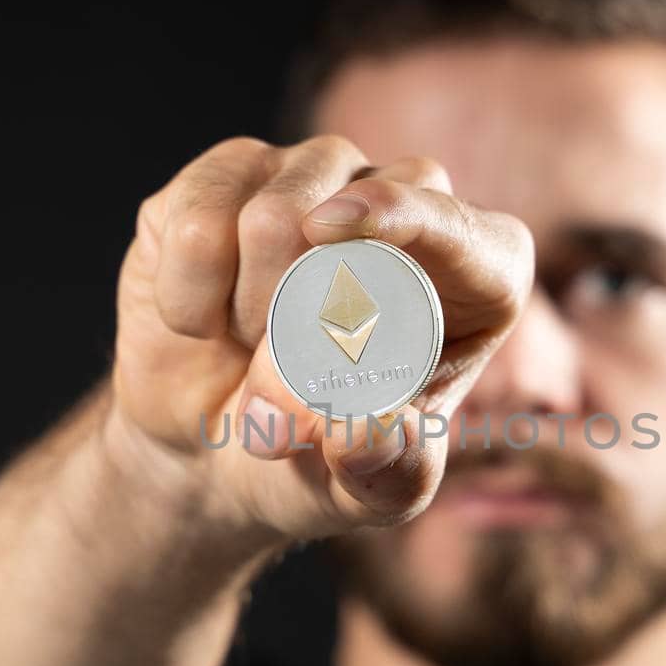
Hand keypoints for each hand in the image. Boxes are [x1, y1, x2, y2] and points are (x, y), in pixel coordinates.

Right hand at [106, 134, 532, 541]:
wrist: (218, 446)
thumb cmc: (325, 458)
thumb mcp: (372, 491)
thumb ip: (388, 470)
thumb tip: (365, 427)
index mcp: (475, 272)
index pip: (460, 229)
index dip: (404, 219)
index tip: (330, 232)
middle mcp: (404, 201)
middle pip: (354, 218)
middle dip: (304, 324)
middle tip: (286, 403)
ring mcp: (315, 177)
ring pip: (268, 219)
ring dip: (248, 315)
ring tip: (251, 351)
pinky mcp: (228, 174)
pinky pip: (196, 221)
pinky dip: (189, 297)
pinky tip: (203, 323)